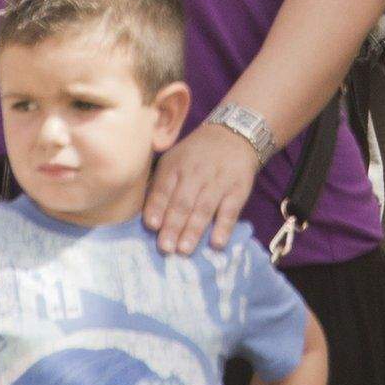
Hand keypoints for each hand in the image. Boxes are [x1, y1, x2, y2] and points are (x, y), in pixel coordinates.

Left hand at [145, 120, 260, 254]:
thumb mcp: (174, 160)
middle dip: (173, 225)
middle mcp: (195, 172)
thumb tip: (146, 216)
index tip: (151, 226)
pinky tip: (216, 243)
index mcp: (175, 166)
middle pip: (182, 201)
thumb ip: (160, 185)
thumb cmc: (196, 154)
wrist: (234, 134)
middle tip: (165, 248)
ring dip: (193, 230)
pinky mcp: (238, 189)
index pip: (164, 188)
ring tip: (184, 250)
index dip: (157, 207)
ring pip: (204, 207)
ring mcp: (218, 181)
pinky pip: (230, 210)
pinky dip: (223, 227)